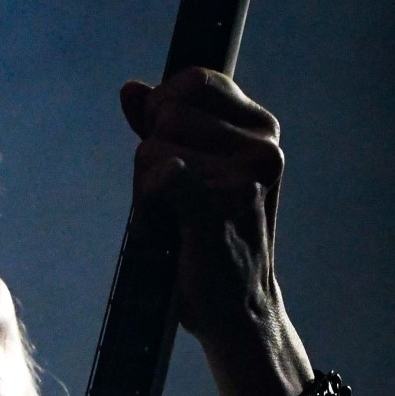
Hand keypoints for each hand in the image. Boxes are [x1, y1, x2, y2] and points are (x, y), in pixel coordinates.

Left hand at [120, 67, 312, 395]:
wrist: (238, 314)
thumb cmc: (213, 248)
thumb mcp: (195, 176)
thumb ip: (165, 129)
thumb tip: (131, 90)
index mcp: (263, 131)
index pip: (194, 81)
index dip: (166, 110)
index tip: (171, 155)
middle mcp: (262, 147)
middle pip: (168, 112)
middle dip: (152, 155)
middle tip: (175, 204)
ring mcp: (244, 176)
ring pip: (153, 146)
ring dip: (146, 188)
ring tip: (175, 223)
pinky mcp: (217, 205)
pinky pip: (158, 176)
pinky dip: (147, 207)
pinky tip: (165, 233)